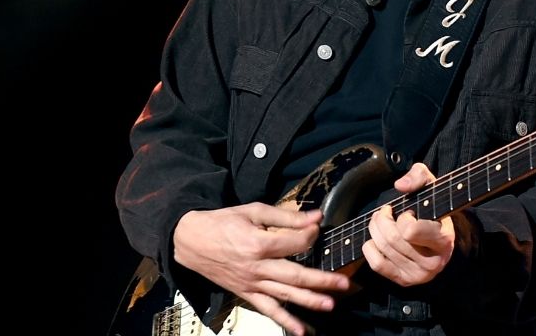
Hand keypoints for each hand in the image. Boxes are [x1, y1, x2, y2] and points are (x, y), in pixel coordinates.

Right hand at [172, 204, 349, 335]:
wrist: (191, 241)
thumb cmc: (222, 223)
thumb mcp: (253, 211)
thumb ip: (286, 216)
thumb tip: (316, 216)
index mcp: (258, 243)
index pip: (294, 243)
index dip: (310, 235)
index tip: (318, 228)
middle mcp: (256, 267)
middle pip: (295, 275)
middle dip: (322, 279)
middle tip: (344, 283)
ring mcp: (252, 283)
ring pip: (285, 295)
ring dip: (309, 301)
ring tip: (330, 304)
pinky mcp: (247, 294)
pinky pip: (268, 310)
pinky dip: (285, 321)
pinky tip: (300, 331)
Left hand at [363, 162, 455, 286]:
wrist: (442, 241)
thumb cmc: (434, 211)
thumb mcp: (432, 187)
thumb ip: (418, 177)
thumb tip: (400, 186)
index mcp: (443, 240)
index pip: (410, 231)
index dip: (404, 217)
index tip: (408, 212)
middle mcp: (432, 263)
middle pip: (392, 239)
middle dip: (382, 219)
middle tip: (386, 211)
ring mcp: (418, 275)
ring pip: (383, 248)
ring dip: (375, 229)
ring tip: (382, 220)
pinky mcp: (404, 281)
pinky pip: (376, 264)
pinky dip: (370, 247)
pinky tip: (377, 238)